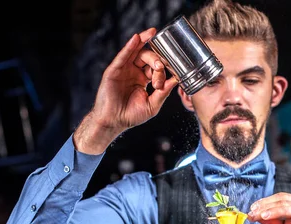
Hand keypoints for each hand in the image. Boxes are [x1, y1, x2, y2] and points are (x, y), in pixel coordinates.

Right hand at [74, 27, 178, 153]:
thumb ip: (163, 92)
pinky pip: (123, 56)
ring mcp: (124, 70)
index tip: (168, 77)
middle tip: (160, 67)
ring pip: (136, 52)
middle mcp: (134, 72)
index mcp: (143, 79)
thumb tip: (176, 80)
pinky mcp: (114, 70)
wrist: (114, 122)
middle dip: (156, 60)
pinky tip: (137, 38)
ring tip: (152, 35)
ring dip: (145, 43)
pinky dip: (130, 46)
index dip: (162, 71)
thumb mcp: (152, 105)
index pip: (155, 69)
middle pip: (147, 57)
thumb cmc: (131, 116)